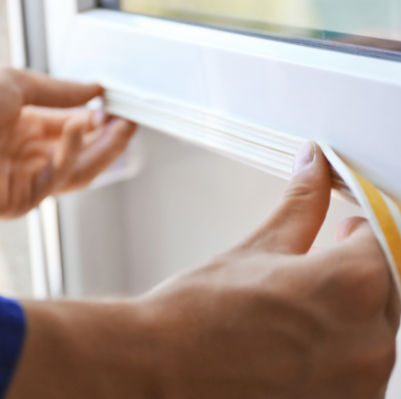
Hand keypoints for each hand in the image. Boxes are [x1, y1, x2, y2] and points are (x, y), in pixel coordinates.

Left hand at [0, 67, 135, 218]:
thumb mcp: (16, 85)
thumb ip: (59, 92)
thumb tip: (95, 89)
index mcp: (28, 129)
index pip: (76, 130)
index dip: (100, 121)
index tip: (121, 107)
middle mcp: (30, 156)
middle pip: (82, 155)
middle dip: (109, 140)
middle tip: (130, 123)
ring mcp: (25, 180)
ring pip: (76, 172)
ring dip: (101, 151)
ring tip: (120, 127)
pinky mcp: (16, 201)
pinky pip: (54, 180)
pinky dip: (70, 154)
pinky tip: (80, 126)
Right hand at [8, 143, 398, 398]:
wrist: (163, 365)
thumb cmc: (200, 312)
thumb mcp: (259, 247)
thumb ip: (301, 203)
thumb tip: (314, 165)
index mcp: (349, 287)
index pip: (388, 241)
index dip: (367, 228)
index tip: (349, 225)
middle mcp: (366, 343)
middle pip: (388, 286)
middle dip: (359, 267)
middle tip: (322, 258)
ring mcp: (358, 385)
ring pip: (377, 328)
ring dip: (353, 307)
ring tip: (303, 300)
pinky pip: (361, 365)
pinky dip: (343, 345)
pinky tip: (301, 336)